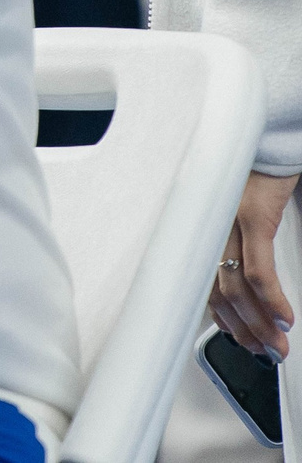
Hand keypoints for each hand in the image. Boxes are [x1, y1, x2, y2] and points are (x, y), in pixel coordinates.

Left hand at [213, 170, 298, 358]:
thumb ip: (238, 245)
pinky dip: (271, 300)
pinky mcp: (253, 215)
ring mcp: (228, 221)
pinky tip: (284, 319)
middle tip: (262, 352)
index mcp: (205, 226)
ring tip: (276, 345)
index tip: (237, 339)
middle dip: (242, 330)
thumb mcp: (242, 212)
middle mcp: (209, 224)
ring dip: (258, 324)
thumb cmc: (257, 171)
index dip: (220, 316)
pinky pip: (258, 269)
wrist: (269, 134)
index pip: (201, 282)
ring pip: (235, 287)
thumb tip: (251, 291)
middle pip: (217, 291)